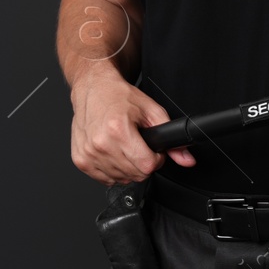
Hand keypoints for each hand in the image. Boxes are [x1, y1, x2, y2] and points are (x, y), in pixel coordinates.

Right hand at [69, 72, 194, 185]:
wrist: (94, 89)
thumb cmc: (119, 97)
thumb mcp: (151, 111)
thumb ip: (171, 137)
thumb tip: (186, 159)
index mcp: (118, 130)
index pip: (147, 165)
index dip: (156, 159)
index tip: (153, 150)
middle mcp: (100, 144)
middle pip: (135, 174)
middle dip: (143, 163)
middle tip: (139, 145)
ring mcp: (88, 154)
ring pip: (122, 179)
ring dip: (128, 167)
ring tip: (124, 145)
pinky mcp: (81, 161)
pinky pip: (106, 180)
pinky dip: (114, 170)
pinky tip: (113, 152)